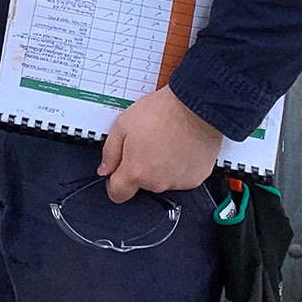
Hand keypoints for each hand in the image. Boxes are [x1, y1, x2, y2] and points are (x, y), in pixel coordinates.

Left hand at [98, 85, 223, 202]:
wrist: (194, 108)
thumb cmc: (162, 113)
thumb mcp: (122, 125)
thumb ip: (110, 152)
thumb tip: (105, 168)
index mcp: (136, 171)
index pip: (118, 193)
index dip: (113, 182)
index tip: (116, 173)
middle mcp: (157, 183)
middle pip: (141, 184)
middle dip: (139, 167)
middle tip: (144, 144)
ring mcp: (178, 183)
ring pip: (161, 180)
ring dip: (160, 167)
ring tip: (164, 142)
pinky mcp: (195, 179)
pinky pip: (181, 177)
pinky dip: (178, 166)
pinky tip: (178, 147)